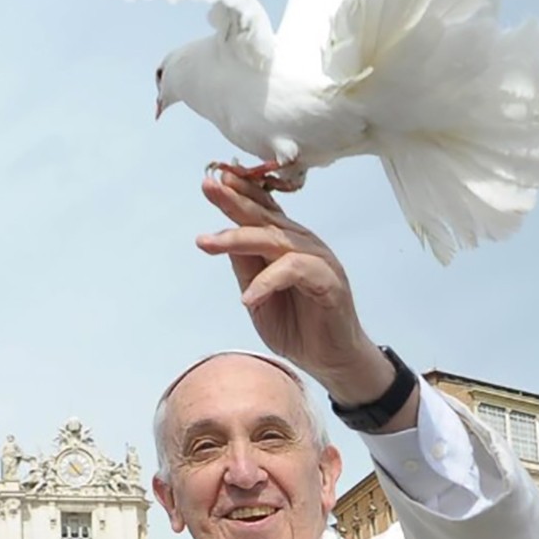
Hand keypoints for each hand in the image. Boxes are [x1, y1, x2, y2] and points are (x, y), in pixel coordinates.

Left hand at [197, 174, 396, 405]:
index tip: (213, 178)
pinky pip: (294, 271)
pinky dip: (268, 281)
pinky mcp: (329, 281)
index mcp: (287, 244)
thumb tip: (223, 238)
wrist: (331, 360)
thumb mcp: (257, 295)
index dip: (240, 193)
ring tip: (208, 243)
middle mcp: (303, 245)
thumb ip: (245, 267)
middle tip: (209, 186)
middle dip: (235, 201)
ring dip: (239, 239)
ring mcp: (318, 260)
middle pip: (265, 217)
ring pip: (276, 240)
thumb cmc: (298, 326)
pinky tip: (248, 297)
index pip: (263, 211)